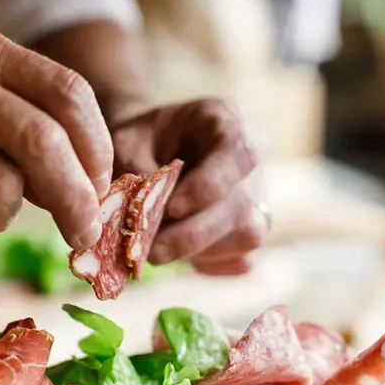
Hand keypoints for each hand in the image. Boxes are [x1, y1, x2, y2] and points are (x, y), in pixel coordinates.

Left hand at [111, 98, 268, 274]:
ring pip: (246, 236)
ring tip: (156, 250)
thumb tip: (145, 218)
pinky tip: (178, 253)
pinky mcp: (251, 230)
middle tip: (151, 251)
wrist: (147, 151)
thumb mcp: (126, 144)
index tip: (171, 208)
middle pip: (240, 205)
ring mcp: (258, 196)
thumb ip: (138, 173)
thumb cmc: (137, 143)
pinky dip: (207, 263)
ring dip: (197, 251)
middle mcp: (252, 159)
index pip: (239, 154)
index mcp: (226, 121)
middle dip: (193, 234)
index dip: (208, 187)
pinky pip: (241, 259)